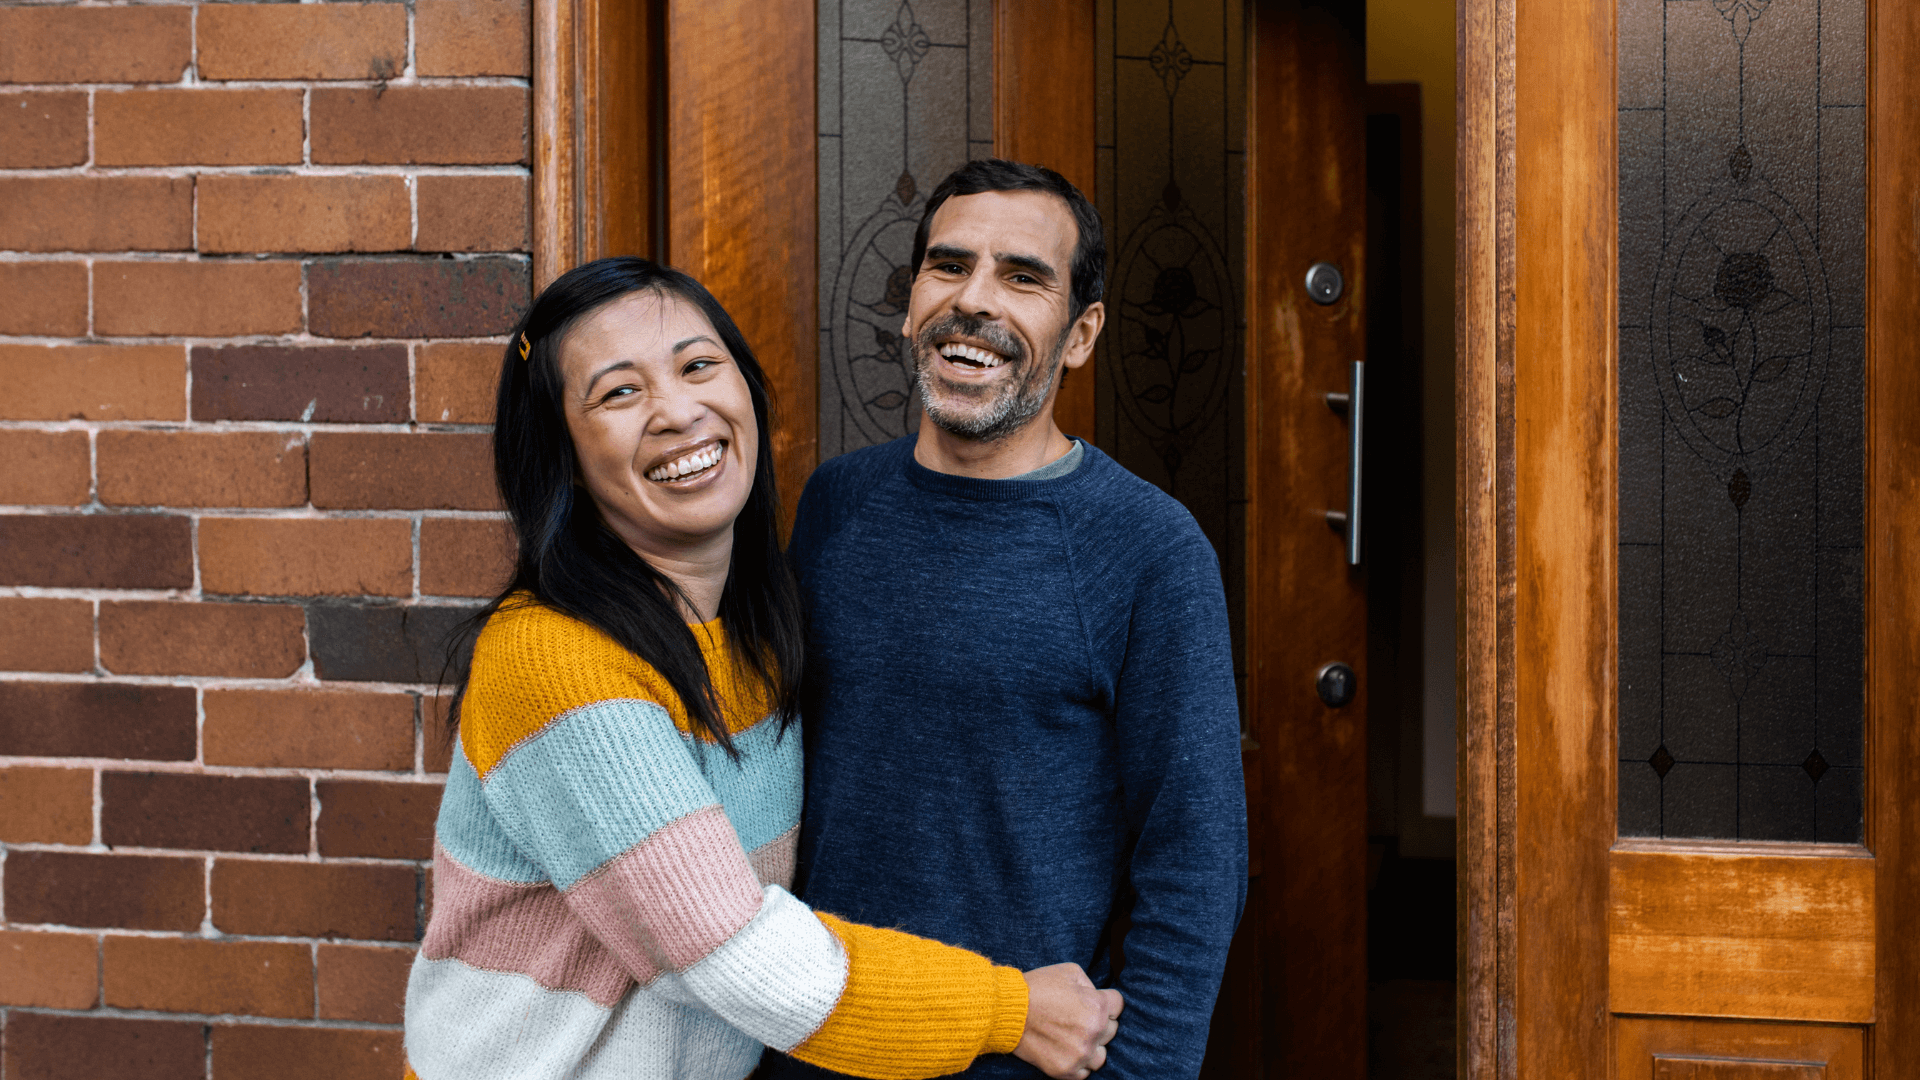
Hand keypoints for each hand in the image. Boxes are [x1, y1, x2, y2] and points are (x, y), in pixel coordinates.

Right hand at [1012, 963, 1122, 1078]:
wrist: (1007, 1010)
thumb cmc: (1038, 987)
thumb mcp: (1070, 971)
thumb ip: (1091, 985)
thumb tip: (1098, 996)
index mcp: (1097, 1006)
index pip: (1118, 1005)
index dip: (1105, 1000)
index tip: (1092, 1001)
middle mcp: (1093, 1032)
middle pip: (1111, 1030)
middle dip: (1098, 1022)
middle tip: (1078, 1017)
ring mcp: (1080, 1054)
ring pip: (1101, 1055)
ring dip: (1092, 1046)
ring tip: (1075, 1038)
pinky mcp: (1065, 1070)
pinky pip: (1084, 1072)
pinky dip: (1078, 1063)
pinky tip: (1067, 1050)